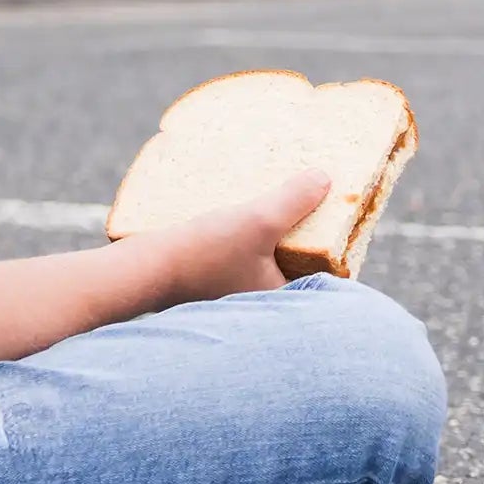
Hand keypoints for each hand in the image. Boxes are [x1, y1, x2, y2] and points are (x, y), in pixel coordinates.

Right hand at [157, 167, 331, 301]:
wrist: (143, 269)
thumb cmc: (203, 254)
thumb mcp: (257, 221)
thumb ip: (294, 201)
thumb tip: (326, 179)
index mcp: (280, 300)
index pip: (323, 280)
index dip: (336, 252)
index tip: (341, 219)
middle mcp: (262, 304)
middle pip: (299, 267)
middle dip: (308, 238)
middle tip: (315, 202)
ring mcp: (238, 293)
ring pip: (272, 260)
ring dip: (278, 234)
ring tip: (284, 201)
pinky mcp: (217, 281)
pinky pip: (248, 256)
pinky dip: (253, 236)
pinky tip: (249, 210)